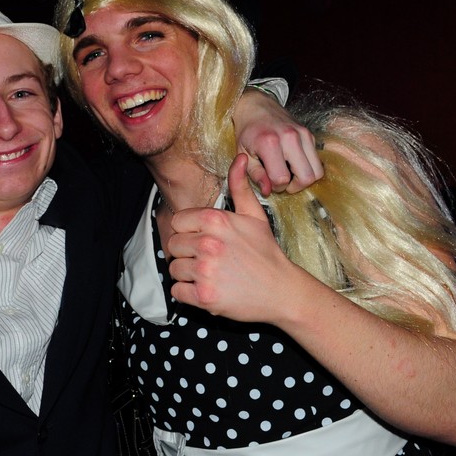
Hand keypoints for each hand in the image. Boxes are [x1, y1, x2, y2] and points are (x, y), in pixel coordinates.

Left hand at [167, 153, 299, 323]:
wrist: (281, 290)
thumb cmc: (266, 253)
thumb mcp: (255, 216)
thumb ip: (240, 187)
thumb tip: (240, 159)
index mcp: (216, 220)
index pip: (177, 222)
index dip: (188, 232)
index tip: (202, 240)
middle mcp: (208, 243)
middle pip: (173, 245)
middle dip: (186, 254)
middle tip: (207, 260)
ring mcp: (205, 270)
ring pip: (174, 268)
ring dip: (187, 274)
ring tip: (209, 275)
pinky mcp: (204, 296)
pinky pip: (177, 291)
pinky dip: (187, 294)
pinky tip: (206, 289)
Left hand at [235, 89, 322, 195]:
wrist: (256, 106)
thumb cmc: (247, 132)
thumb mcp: (243, 154)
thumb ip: (255, 175)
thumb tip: (268, 191)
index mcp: (269, 143)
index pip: (282, 178)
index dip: (276, 186)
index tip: (269, 182)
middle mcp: (290, 137)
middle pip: (307, 177)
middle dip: (295, 186)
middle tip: (283, 182)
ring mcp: (303, 134)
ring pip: (317, 171)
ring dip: (304, 178)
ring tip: (289, 174)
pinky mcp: (310, 134)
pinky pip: (317, 161)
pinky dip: (308, 168)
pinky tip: (293, 164)